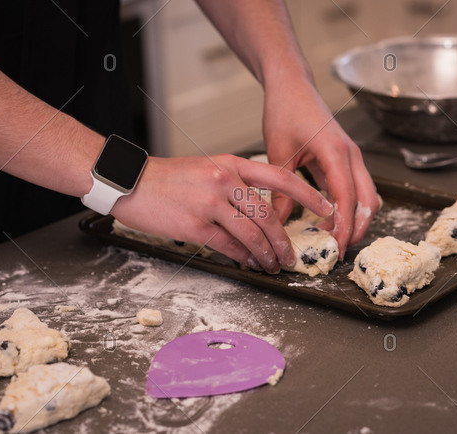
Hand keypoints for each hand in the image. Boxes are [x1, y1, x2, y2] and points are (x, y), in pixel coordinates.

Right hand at [112, 154, 333, 272]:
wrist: (131, 182)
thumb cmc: (169, 178)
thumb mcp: (208, 168)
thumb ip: (235, 185)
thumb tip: (259, 214)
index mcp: (232, 163)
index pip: (280, 177)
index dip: (307, 194)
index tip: (325, 207)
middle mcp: (225, 179)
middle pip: (268, 215)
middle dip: (284, 240)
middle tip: (291, 255)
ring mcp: (210, 202)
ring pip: (253, 235)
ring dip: (268, 255)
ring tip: (274, 265)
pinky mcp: (196, 225)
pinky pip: (230, 246)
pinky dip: (245, 258)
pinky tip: (251, 264)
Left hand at [263, 79, 379, 258]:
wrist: (292, 86)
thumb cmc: (285, 111)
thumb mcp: (279, 154)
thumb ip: (280, 192)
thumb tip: (276, 225)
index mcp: (335, 152)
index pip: (347, 198)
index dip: (345, 227)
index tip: (337, 248)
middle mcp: (350, 155)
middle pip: (369, 201)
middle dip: (359, 228)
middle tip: (338, 251)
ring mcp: (351, 157)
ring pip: (366, 196)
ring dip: (355, 219)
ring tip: (333, 239)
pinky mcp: (346, 159)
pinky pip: (355, 188)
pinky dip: (348, 207)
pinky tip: (329, 220)